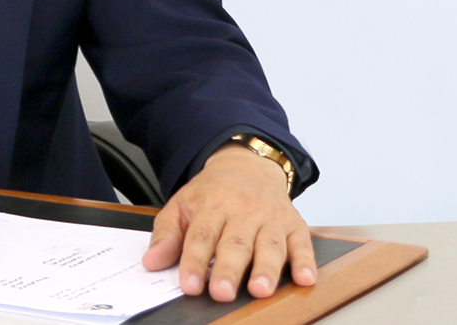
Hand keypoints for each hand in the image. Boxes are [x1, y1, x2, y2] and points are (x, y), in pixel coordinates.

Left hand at [142, 143, 315, 300]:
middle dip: (228, 269)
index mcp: (212, 205)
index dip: (194, 262)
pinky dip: (305, 261)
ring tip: (260, 290)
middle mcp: (243, 211)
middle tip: (221, 292)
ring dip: (266, 268)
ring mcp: (270, 218)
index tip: (189, 285)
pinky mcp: (294, 223)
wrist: (247, 164)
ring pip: (269, 244)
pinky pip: (302, 242)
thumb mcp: (183, 204)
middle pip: (235, 243)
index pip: (201, 236)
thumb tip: (152, 261)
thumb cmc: (213, 192)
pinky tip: (304, 278)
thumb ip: (167, 234)